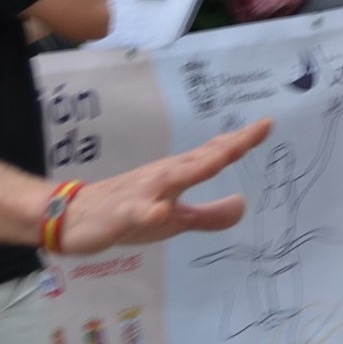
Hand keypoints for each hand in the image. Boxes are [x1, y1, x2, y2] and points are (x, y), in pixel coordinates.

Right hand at [58, 119, 271, 253]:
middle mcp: (165, 176)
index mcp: (179, 174)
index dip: (242, 140)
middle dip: (231, 146)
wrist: (74, 216)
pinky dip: (148, 212)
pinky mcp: (122, 215)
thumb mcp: (175, 220)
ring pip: (174, 179)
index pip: (215, 154)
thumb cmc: (129, 211)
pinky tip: (159, 212)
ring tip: (225, 158)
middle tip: (262, 128)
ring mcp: (143, 193)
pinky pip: (136, 213)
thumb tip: (244, 206)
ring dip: (198, 168)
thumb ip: (209, 215)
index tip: (268, 123)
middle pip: (203, 159)